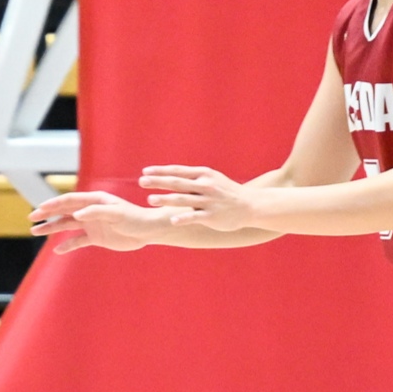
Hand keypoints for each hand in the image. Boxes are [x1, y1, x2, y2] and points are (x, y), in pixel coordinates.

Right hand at [29, 190, 165, 252]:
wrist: (147, 231)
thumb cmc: (134, 218)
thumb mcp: (116, 214)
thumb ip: (96, 212)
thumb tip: (77, 214)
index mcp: (94, 201)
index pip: (69, 201)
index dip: (54, 204)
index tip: (40, 209)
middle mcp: (90, 211)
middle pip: (64, 211)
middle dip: (47, 214)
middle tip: (32, 218)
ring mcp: (91, 224)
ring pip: (67, 225)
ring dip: (52, 228)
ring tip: (35, 232)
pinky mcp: (95, 237)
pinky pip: (77, 241)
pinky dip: (67, 245)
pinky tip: (57, 250)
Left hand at [138, 164, 257, 230]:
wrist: (250, 205)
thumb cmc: (226, 192)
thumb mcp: (211, 179)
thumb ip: (192, 178)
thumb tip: (170, 175)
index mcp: (203, 174)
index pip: (178, 171)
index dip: (161, 171)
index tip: (145, 171)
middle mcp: (205, 185)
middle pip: (177, 183)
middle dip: (158, 182)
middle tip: (141, 182)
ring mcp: (209, 201)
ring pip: (183, 199)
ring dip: (166, 199)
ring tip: (150, 200)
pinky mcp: (212, 215)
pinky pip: (195, 216)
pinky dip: (183, 218)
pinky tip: (172, 220)